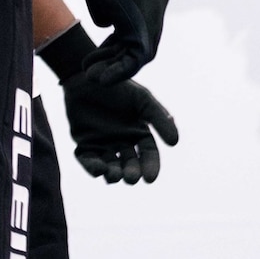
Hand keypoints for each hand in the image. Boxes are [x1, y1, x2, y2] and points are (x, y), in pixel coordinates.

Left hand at [40, 23, 179, 183]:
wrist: (89, 79)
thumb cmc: (119, 88)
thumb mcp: (144, 101)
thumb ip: (159, 119)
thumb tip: (175, 143)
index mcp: (139, 132)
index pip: (148, 154)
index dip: (150, 166)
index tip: (150, 178)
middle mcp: (122, 140)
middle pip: (130, 163)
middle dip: (132, 172)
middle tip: (132, 178)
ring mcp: (103, 143)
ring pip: (110, 165)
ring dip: (113, 174)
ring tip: (114, 175)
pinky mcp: (84, 144)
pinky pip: (88, 160)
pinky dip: (93, 167)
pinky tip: (99, 169)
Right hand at [73, 0, 170, 84]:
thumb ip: (105, 6)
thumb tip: (105, 23)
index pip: (138, 27)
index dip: (117, 43)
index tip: (99, 52)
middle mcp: (156, 6)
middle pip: (140, 41)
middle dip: (115, 58)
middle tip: (93, 69)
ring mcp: (152, 14)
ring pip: (139, 52)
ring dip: (114, 68)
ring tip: (92, 76)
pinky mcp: (143, 22)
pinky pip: (137, 56)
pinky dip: (119, 70)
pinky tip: (99, 77)